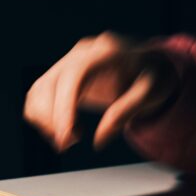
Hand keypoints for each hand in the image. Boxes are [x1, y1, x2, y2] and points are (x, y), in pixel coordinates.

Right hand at [24, 32, 177, 150]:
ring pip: (40, 89)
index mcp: (107, 50)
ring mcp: (70, 61)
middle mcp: (83, 52)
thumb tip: (98, 140)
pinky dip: (43, 115)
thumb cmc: (155, 77)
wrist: (152, 64)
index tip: (66, 135)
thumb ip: (126, 112)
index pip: (76, 74)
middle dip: (52, 118)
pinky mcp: (64, 74)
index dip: (65, 105)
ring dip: (44, 119)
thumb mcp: (153, 93)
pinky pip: (40, 94)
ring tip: (70, 140)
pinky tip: (66, 130)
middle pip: (51, 82)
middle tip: (67, 145)